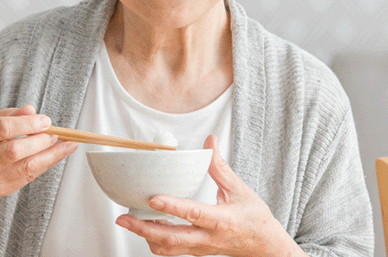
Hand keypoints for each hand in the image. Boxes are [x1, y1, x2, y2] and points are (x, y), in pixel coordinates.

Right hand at [0, 105, 77, 198]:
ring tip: (65, 145)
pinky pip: (27, 178)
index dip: (28, 124)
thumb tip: (31, 110)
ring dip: (50, 155)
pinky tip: (55, 155)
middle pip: (14, 151)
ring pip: (25, 168)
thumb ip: (8, 114)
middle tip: (55, 132)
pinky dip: (44, 164)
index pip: (2, 129)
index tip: (45, 120)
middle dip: (40, 141)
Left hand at [115, 135, 304, 256]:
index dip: (172, 207)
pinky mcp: (194, 251)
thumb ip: (220, 167)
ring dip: (145, 235)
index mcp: (222, 221)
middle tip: (123, 218)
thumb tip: (209, 142)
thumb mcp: (240, 190)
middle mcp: (208, 238)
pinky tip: (145, 225)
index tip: (152, 198)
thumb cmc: (254, 218)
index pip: (194, 214)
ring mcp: (200, 248)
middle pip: (171, 238)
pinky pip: (170, 249)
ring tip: (128, 220)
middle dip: (143, 229)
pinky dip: (155, 239)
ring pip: (167, 248)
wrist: (263, 246)